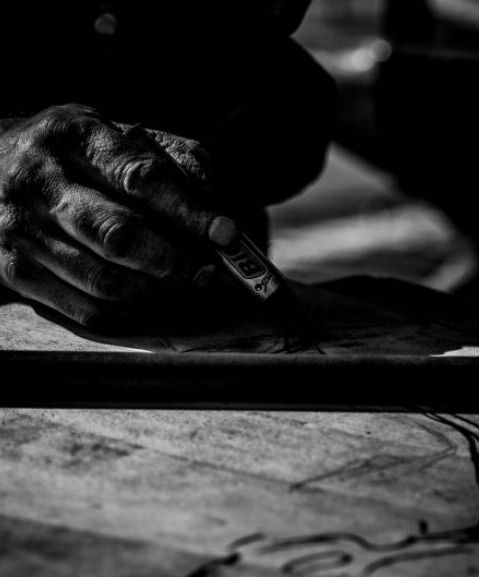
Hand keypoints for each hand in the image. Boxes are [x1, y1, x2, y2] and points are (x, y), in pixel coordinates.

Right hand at [0, 104, 235, 326]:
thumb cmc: (69, 156)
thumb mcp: (111, 133)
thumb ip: (168, 156)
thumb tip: (210, 196)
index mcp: (76, 137)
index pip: (142, 177)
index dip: (189, 211)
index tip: (226, 234)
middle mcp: (43, 181)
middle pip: (121, 236)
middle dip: (174, 261)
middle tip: (203, 270)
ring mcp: (21, 228)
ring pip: (107, 281)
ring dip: (152, 288)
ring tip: (169, 279)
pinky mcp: (12, 269)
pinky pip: (85, 310)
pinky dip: (124, 310)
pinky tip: (137, 292)